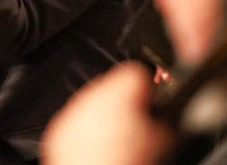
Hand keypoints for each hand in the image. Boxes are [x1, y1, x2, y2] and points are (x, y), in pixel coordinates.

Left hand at [42, 63, 170, 164]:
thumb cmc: (128, 162)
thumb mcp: (163, 138)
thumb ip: (165, 115)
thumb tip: (166, 112)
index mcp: (120, 91)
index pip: (139, 71)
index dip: (150, 88)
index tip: (153, 101)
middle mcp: (92, 95)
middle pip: (115, 86)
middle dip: (126, 102)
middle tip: (137, 126)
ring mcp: (73, 110)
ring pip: (94, 101)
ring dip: (106, 114)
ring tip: (117, 139)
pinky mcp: (60, 127)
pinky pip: (78, 119)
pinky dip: (88, 129)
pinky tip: (100, 146)